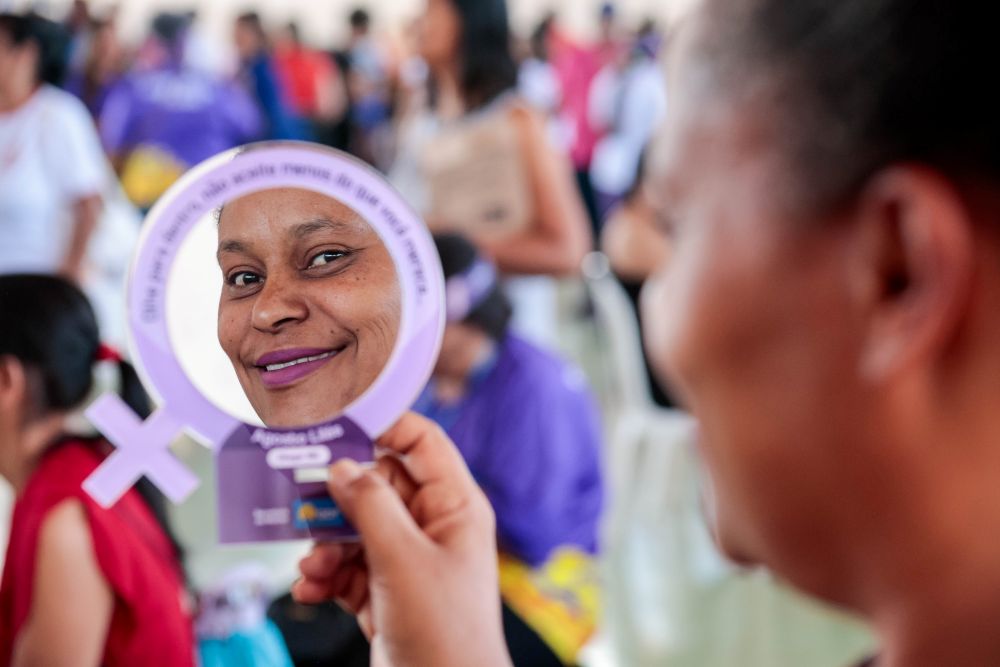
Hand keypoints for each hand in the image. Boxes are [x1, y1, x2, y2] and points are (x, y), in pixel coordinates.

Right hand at [293, 413, 511, 666]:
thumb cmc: (444, 632)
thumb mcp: (404, 560)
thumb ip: (371, 506)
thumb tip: (343, 466)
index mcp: (454, 506)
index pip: (421, 443)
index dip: (383, 427)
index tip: (336, 424)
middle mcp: (432, 526)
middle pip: (377, 485)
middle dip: (338, 500)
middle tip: (303, 505)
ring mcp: (407, 559)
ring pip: (354, 528)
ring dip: (325, 545)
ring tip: (312, 568)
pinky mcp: (384, 592)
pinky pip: (346, 567)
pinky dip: (325, 577)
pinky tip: (310, 591)